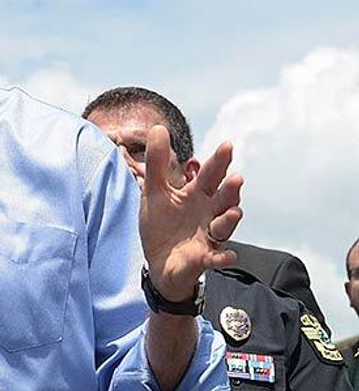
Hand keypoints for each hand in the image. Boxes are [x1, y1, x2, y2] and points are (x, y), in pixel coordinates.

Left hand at [140, 126, 242, 301]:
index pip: (210, 176)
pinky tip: (227, 256)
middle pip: (223, 199)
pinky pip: (217, 258)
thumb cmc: (161, 225)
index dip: (219, 162)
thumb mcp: (155, 192)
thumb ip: (157, 163)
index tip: (227, 145)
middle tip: (236, 178)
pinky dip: (223, 258)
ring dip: (229, 220)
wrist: (159, 262)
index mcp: (197, 195)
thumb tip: (158, 127)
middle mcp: (208, 214)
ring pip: (224, 227)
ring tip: (233, 213)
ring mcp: (209, 237)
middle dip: (230, 190)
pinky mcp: (205, 259)